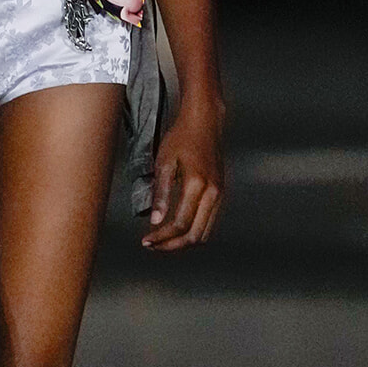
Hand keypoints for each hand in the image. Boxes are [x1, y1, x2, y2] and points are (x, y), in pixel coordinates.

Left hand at [141, 97, 224, 251]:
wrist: (206, 121)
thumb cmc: (181, 137)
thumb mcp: (164, 162)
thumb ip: (161, 193)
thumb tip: (155, 221)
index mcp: (198, 185)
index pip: (179, 224)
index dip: (162, 238)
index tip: (146, 241)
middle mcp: (213, 193)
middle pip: (195, 235)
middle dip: (172, 245)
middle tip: (152, 245)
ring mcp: (220, 194)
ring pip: (205, 233)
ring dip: (183, 241)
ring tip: (162, 240)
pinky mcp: (221, 193)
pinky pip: (209, 222)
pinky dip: (193, 232)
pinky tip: (177, 229)